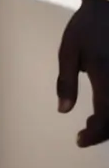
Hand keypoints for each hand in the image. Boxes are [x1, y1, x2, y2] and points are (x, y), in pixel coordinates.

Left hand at [56, 0, 108, 146]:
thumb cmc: (86, 27)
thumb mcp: (68, 51)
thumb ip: (66, 81)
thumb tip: (63, 110)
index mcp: (105, 76)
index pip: (106, 119)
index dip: (94, 135)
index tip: (79, 140)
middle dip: (104, 132)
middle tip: (85, 132)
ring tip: (93, 122)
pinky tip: (105, 108)